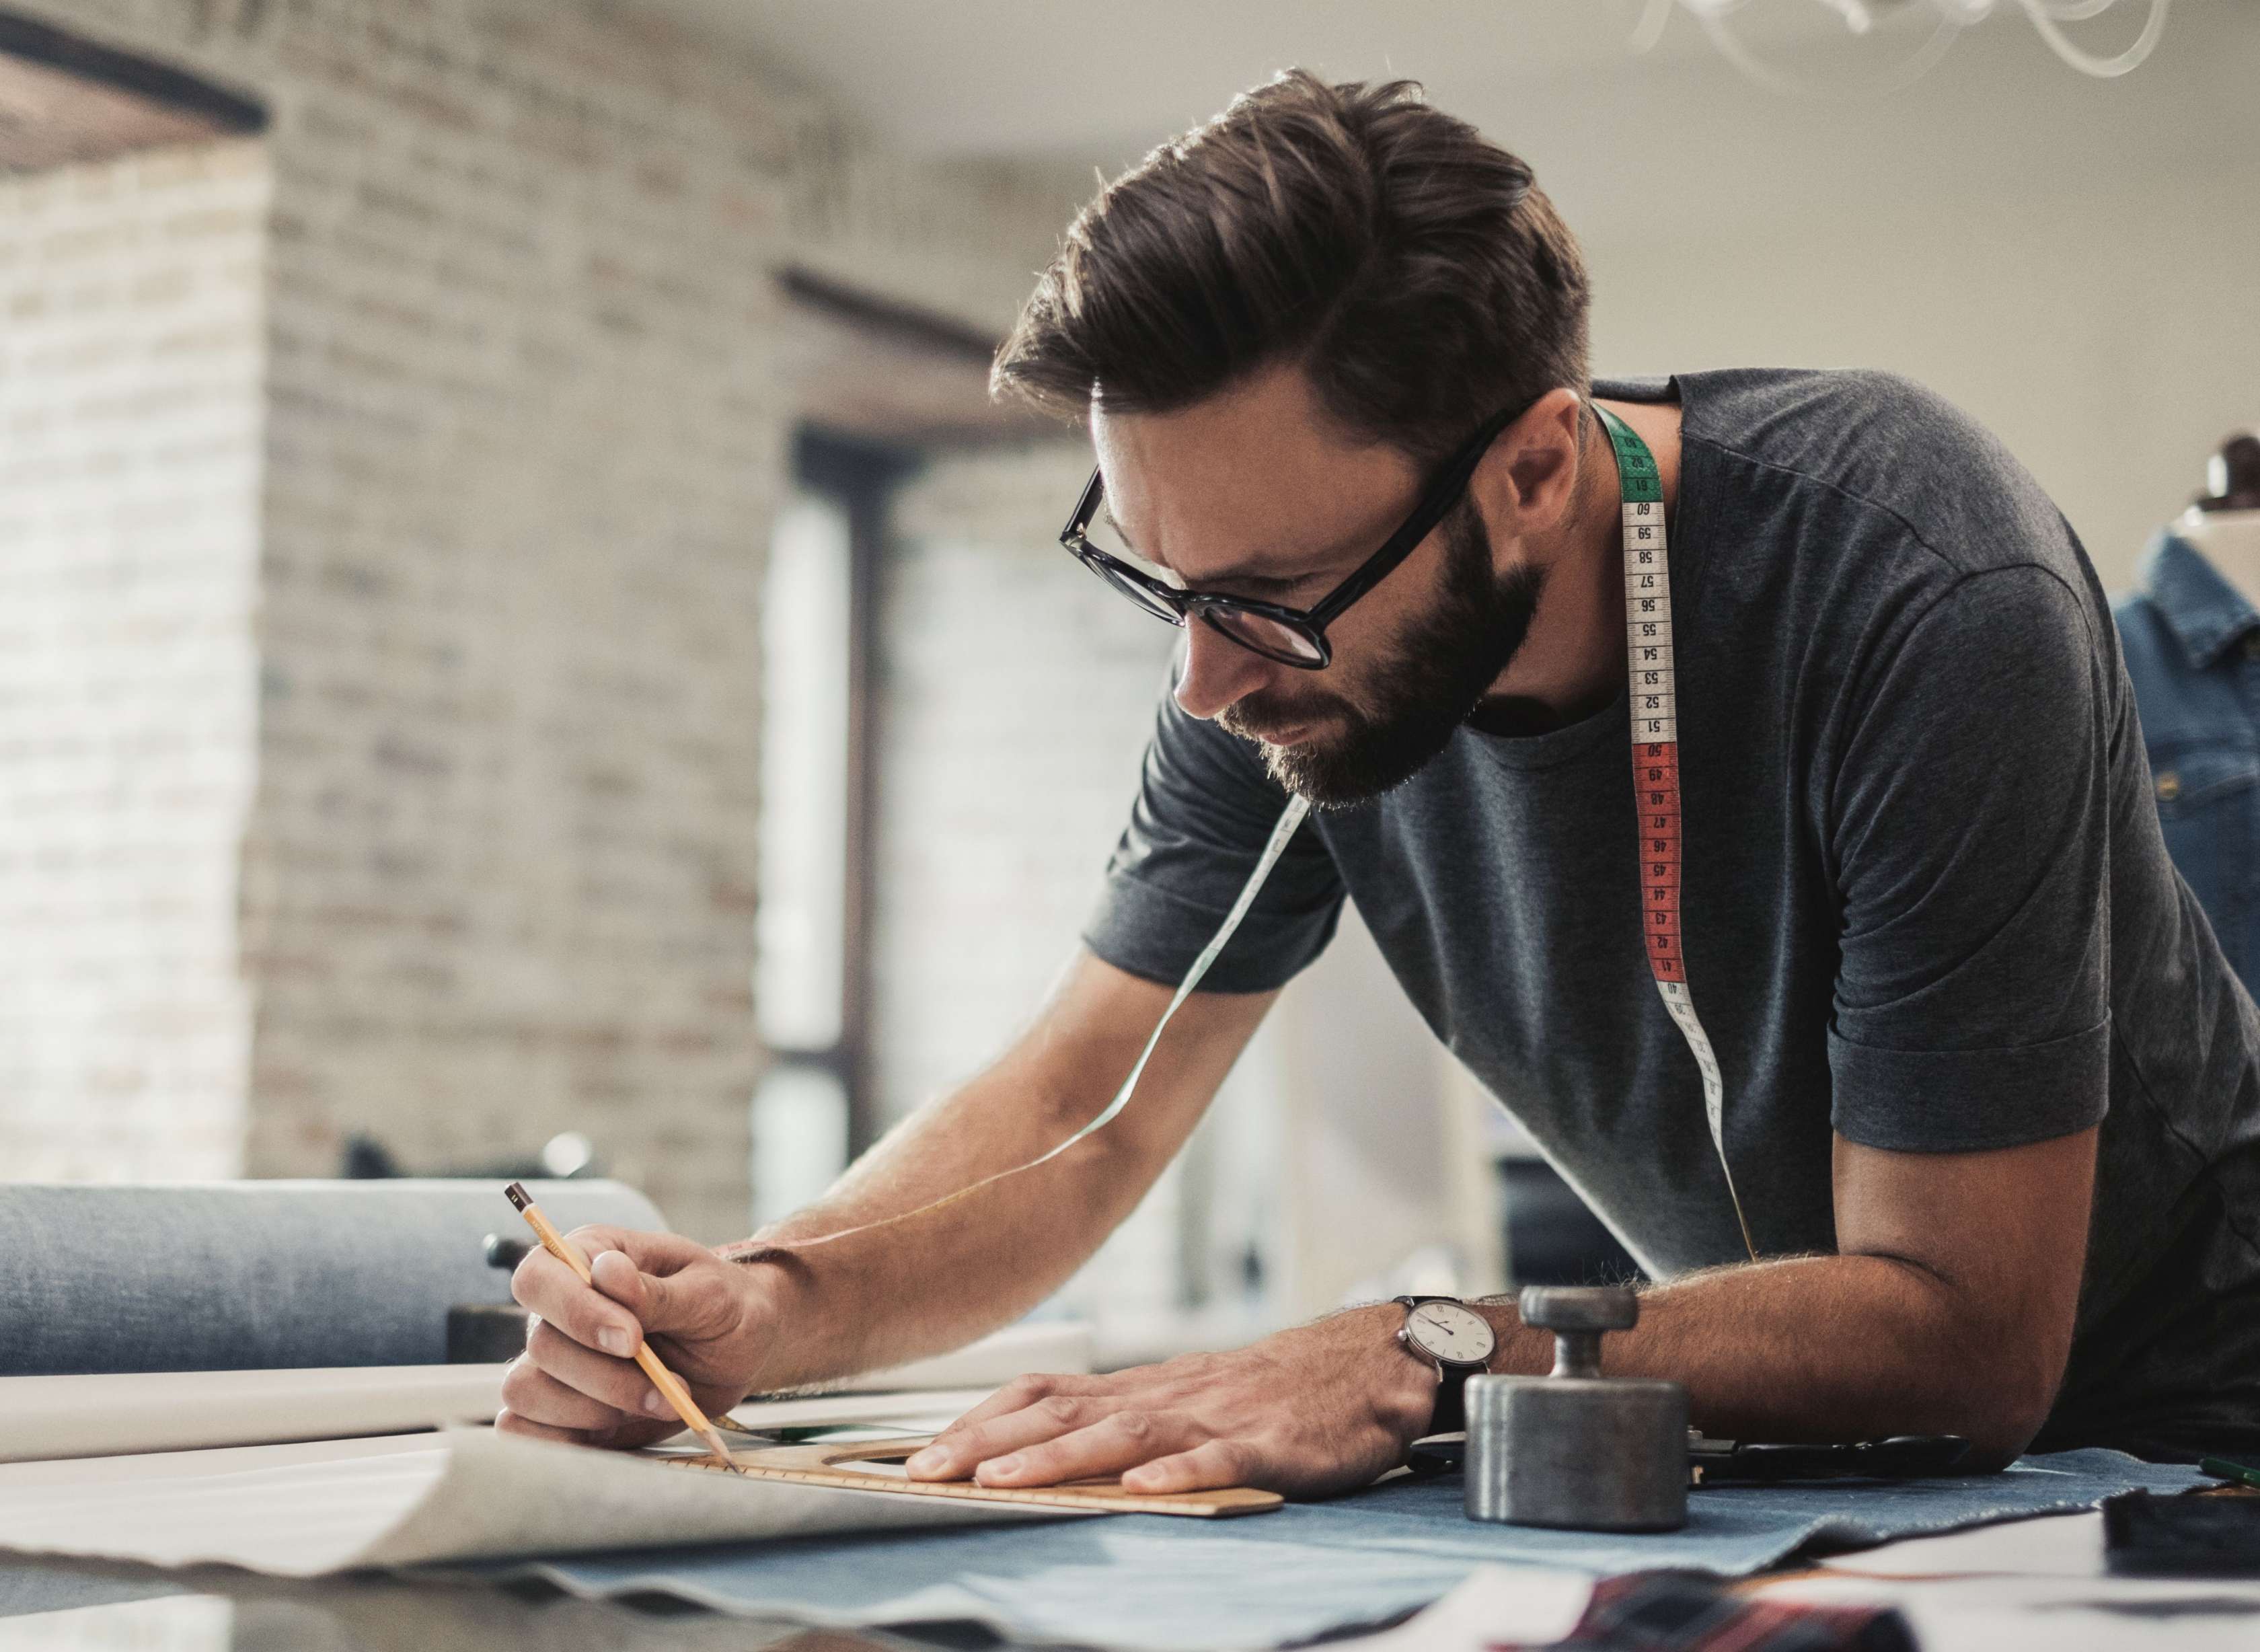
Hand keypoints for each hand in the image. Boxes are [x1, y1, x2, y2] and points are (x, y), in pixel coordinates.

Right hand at [497, 1226, 787, 1448]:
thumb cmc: (725, 1307)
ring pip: (527, 1391)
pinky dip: (565, 1440)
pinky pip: (524, 1429)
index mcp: (588, 1258)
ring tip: (659, 1402)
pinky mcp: (559, 1409)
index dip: (576, 1312)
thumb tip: (606, 1271)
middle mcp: (560, 1308)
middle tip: (671, 1383)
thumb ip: (656, 1291)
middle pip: (542, 1345)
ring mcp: (555, 1361)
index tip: (632, 1340)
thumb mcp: (708, 1293)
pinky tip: (617, 1429)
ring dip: (596, 1410)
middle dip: (608, 1376)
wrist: (742, 1353)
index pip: (539, 1277)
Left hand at [903, 1305, 1437, 1497]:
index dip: (979, 1420)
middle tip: (924, 1472)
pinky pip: (1217, 1459)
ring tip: (1001, 1482)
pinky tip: (1140, 1491)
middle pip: (1063, 1411)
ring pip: (1124, 1434)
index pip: (1045, 1392)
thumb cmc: (1278, 1390)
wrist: (1371, 1364)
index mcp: (1146, 1386)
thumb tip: (1047, 1441)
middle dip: (987, 1443)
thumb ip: (1127, 1416)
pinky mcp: (1269, 1444)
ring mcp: (1216, 1417)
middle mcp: (1168, 1395)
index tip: (920, 1451)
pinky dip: (1176, 1474)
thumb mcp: (1191, 1397)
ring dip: (1057, 1457)